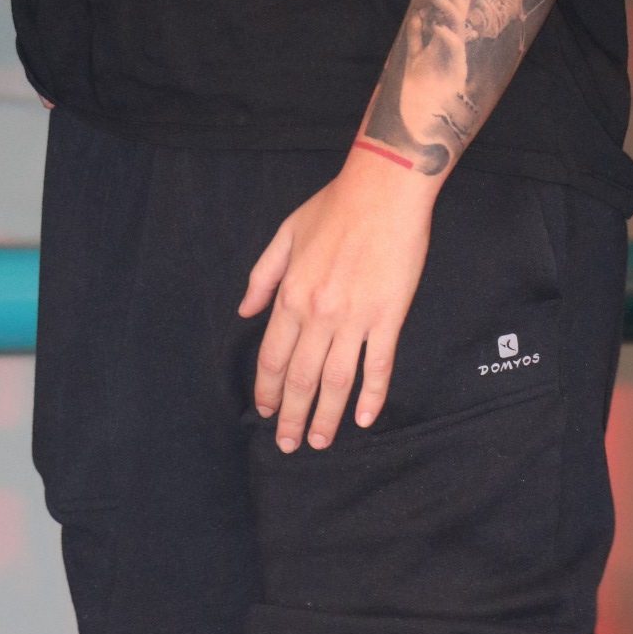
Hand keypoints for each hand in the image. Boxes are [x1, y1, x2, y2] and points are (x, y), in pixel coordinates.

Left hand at [238, 149, 438, 450]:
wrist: (384, 189)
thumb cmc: (335, 206)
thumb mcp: (285, 234)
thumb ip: (263, 277)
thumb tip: (245, 312)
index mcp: (291, 295)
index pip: (273, 357)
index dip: (268, 390)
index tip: (267, 413)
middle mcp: (319, 314)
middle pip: (301, 379)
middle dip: (293, 417)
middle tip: (289, 445)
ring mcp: (355, 319)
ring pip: (336, 382)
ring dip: (326, 417)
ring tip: (321, 442)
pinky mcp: (387, 318)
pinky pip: (377, 367)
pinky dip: (371, 397)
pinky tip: (363, 419)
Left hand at [399, 0, 474, 152]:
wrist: (420, 125)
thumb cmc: (417, 96)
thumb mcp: (414, 59)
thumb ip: (416, 37)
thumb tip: (417, 15)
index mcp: (444, 44)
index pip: (453, 12)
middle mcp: (453, 50)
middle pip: (459, 13)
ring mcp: (455, 60)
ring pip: (458, 27)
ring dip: (450, 10)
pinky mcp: (454, 73)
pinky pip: (453, 48)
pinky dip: (445, 36)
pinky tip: (436, 26)